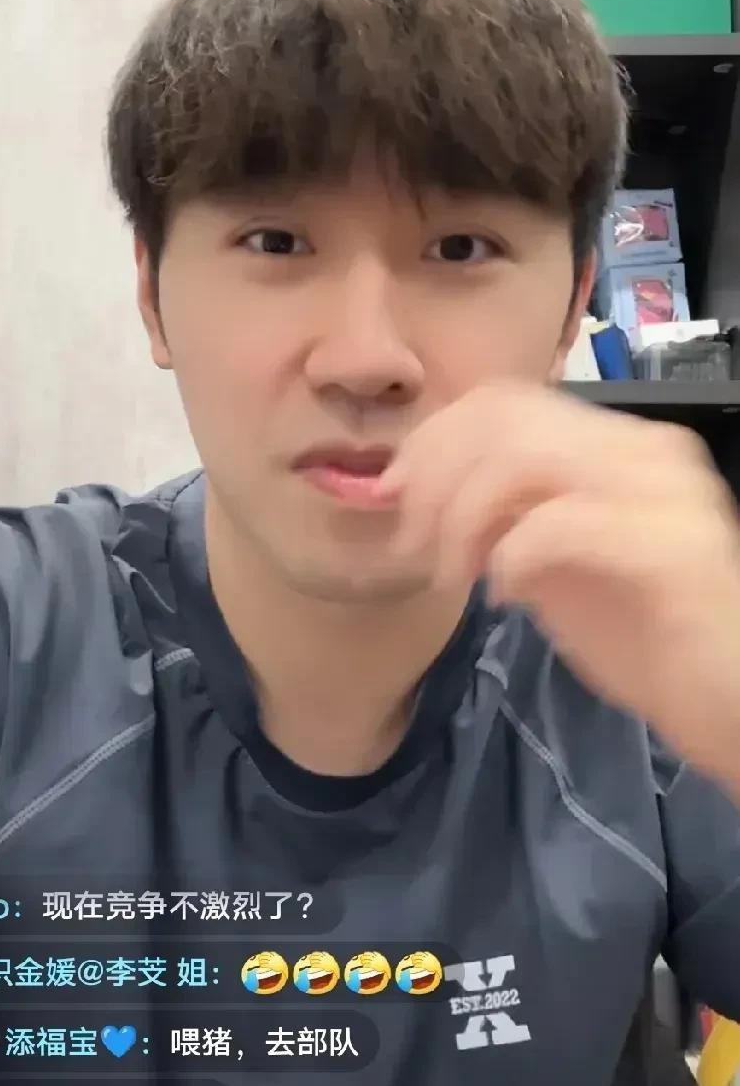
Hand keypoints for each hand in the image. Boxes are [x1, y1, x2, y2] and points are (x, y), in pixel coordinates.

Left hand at [376, 380, 739, 792]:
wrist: (727, 700)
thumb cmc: (644, 636)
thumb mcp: (552, 563)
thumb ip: (501, 516)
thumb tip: (420, 492)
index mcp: (617, 443)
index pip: (503, 400)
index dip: (433, 437)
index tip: (393, 491)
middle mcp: (645, 448)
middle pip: (503, 419)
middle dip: (435, 477)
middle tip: (411, 542)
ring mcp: (664, 490)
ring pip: (522, 458)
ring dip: (462, 516)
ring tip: (451, 574)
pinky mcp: (671, 546)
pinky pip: (557, 524)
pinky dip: (510, 557)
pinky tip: (506, 597)